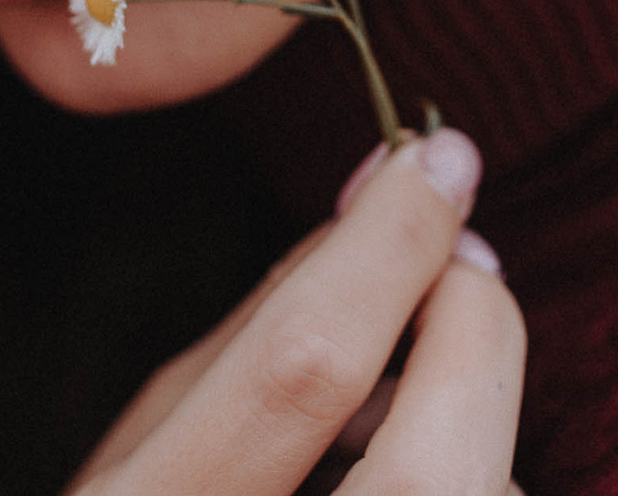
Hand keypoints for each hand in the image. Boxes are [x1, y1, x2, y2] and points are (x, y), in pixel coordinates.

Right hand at [70, 128, 526, 494]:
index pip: (302, 367)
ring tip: (386, 416)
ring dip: (467, 433)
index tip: (438, 155)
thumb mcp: (144, 444)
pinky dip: (466, 483)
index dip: (386, 247)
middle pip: (437, 465)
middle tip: (462, 262)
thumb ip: (259, 326)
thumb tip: (385, 195)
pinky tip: (382, 471)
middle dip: (473, 331)